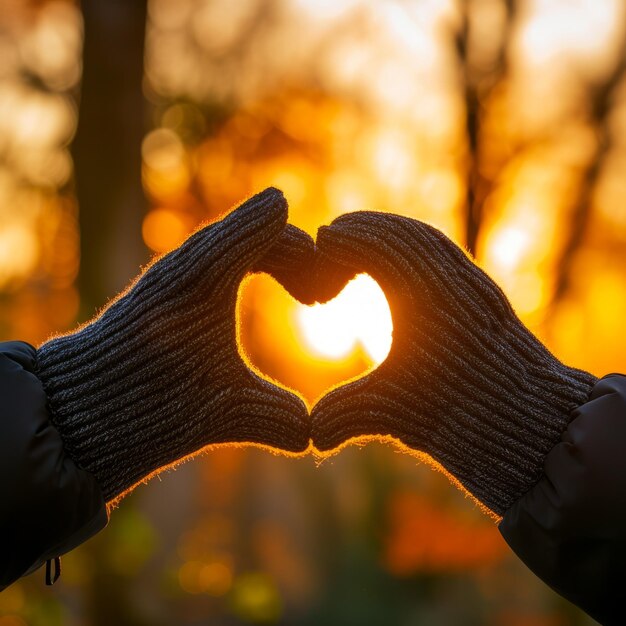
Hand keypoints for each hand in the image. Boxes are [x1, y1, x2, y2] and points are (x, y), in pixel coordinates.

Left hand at [36, 188, 310, 503]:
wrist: (81, 411)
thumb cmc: (151, 403)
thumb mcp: (224, 409)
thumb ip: (274, 415)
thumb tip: (312, 435)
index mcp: (206, 275)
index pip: (267, 232)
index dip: (304, 255)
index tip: (325, 291)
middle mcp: (186, 264)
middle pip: (251, 233)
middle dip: (291, 253)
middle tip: (318, 292)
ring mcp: (172, 275)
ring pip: (230, 245)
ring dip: (267, 257)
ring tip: (299, 291)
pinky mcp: (163, 293)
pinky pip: (211, 261)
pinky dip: (242, 268)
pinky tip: (253, 296)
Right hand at [307, 212, 595, 515]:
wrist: (538, 426)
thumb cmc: (464, 417)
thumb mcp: (396, 412)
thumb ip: (345, 415)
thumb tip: (312, 434)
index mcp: (426, 294)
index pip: (378, 244)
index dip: (342, 242)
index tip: (319, 246)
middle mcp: (455, 279)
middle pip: (404, 232)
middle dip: (363, 230)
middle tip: (332, 235)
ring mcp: (475, 285)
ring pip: (428, 240)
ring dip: (391, 236)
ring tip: (360, 246)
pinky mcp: (485, 298)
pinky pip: (447, 256)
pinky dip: (416, 249)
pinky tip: (401, 270)